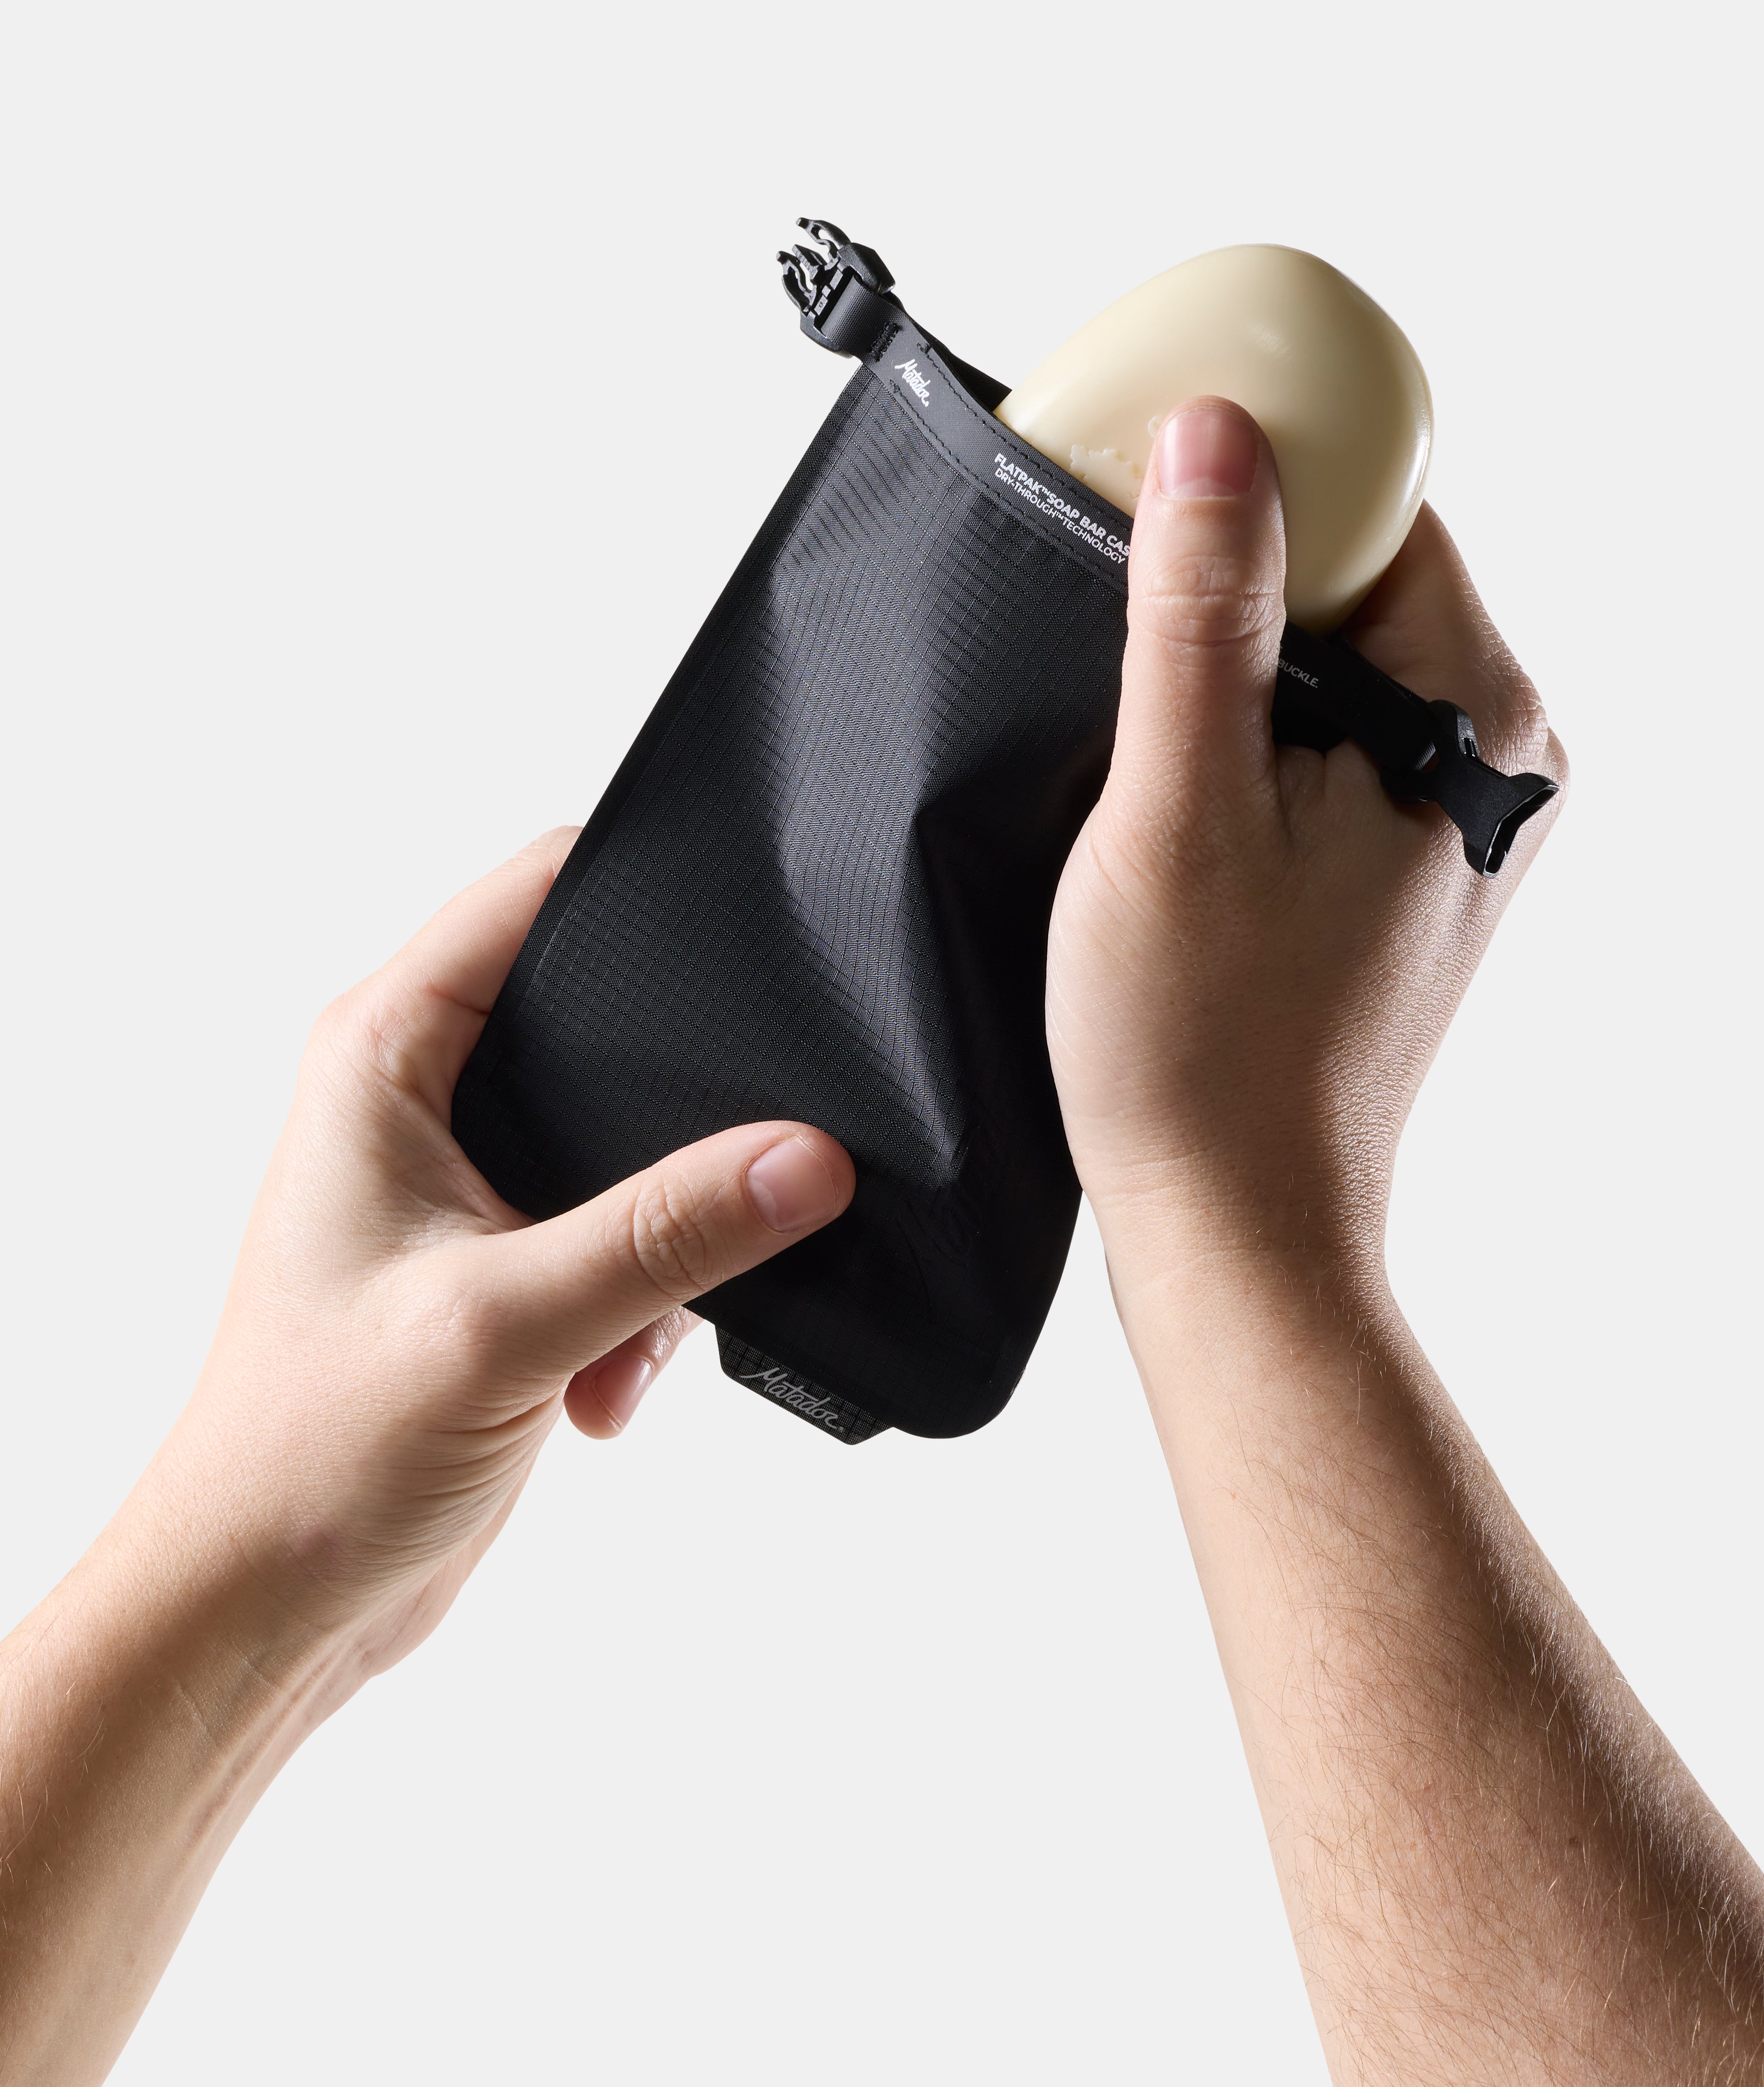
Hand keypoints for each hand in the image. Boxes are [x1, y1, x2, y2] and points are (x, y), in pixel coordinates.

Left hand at [153, 828, 854, 1678]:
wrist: (268, 1606)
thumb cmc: (311, 1455)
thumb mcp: (505, 1325)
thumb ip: (666, 1236)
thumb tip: (806, 1161)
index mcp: (383, 1053)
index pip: (534, 891)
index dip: (642, 883)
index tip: (759, 911)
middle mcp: (424, 1096)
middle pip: (604, 1011)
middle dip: (681, 1096)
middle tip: (738, 1164)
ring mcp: (471, 1181)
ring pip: (632, 1135)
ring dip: (666, 1236)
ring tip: (632, 1332)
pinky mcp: (512, 1262)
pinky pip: (630, 1231)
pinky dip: (646, 1306)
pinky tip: (612, 1382)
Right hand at [1046, 399, 1565, 1273]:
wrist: (1232, 1223)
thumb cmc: (1204, 1048)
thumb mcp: (1178, 806)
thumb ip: (1199, 614)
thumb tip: (1211, 434)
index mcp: (1476, 726)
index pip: (1383, 514)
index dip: (1262, 479)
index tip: (1145, 483)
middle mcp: (1491, 761)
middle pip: (1360, 577)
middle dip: (1233, 568)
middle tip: (1110, 599)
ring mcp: (1450, 817)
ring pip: (1332, 657)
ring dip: (1227, 653)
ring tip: (1133, 713)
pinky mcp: (1395, 863)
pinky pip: (1324, 734)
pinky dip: (1244, 725)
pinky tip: (1170, 771)